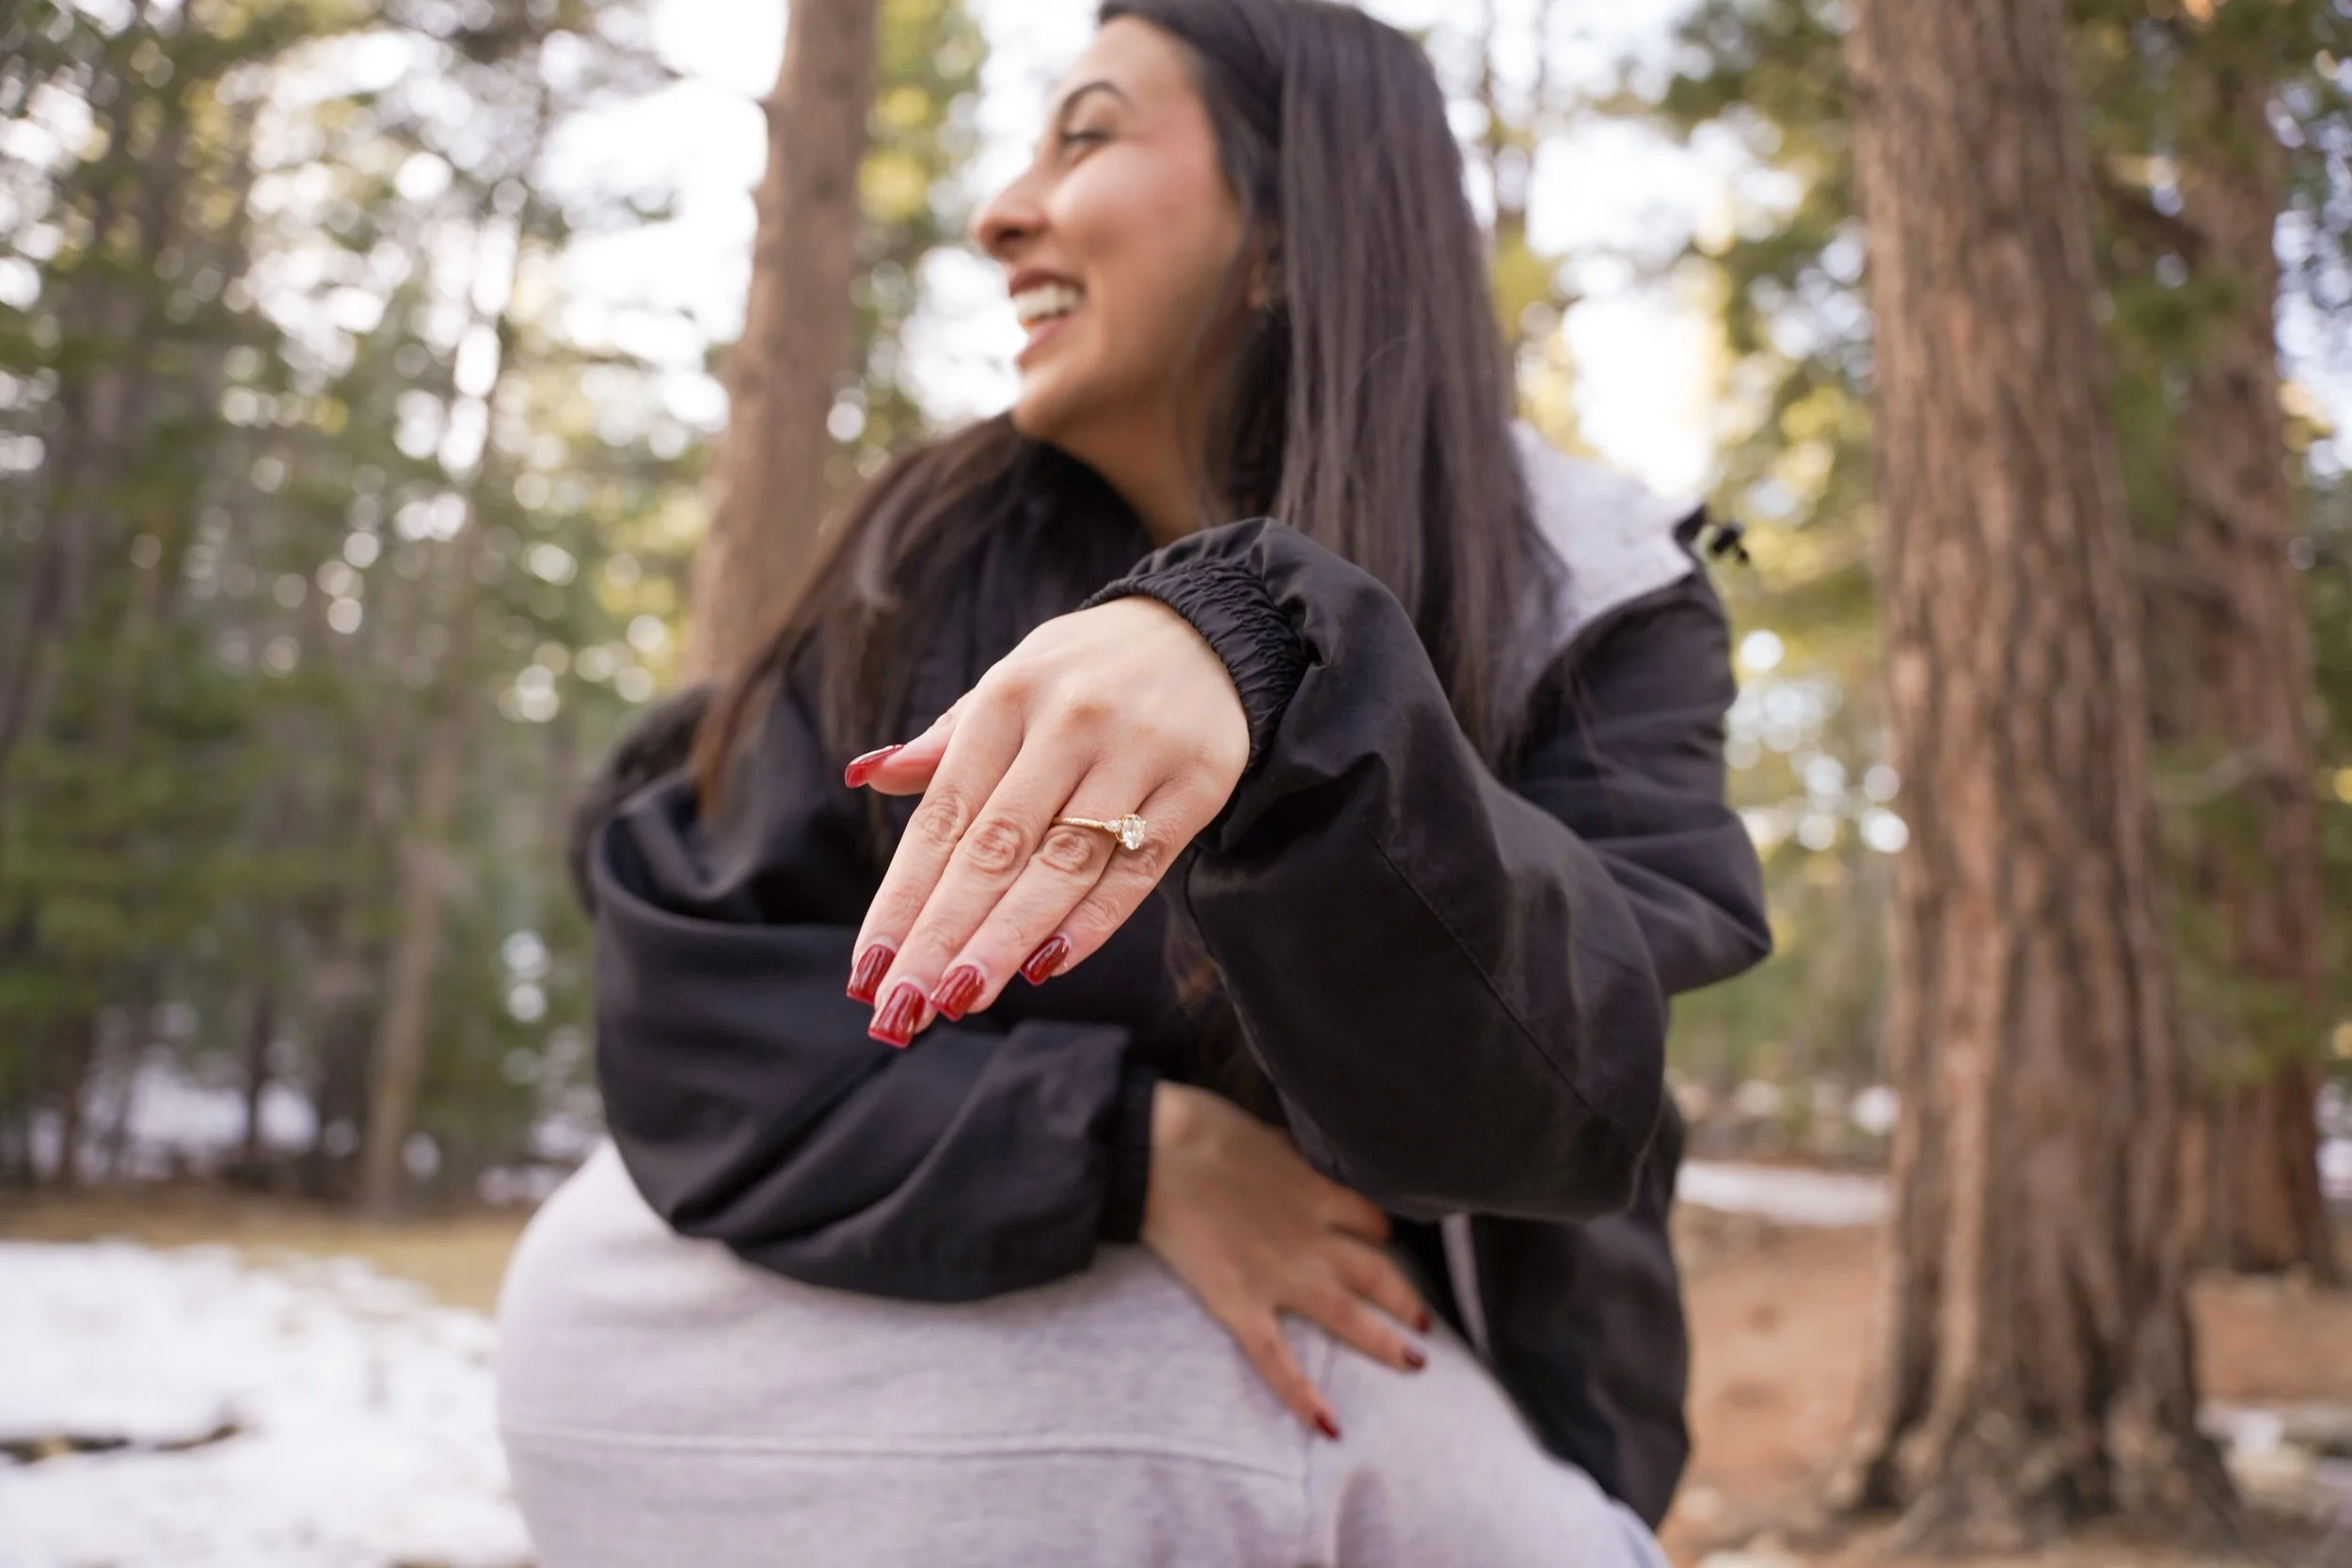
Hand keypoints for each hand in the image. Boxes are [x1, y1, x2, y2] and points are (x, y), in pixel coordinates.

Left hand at [842, 596, 1249, 1043]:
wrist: (1212, 628)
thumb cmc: (1086, 671)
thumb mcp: (1012, 682)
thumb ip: (946, 743)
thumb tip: (866, 777)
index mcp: (1007, 697)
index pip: (944, 817)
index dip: (903, 897)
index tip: (868, 968)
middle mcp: (1068, 724)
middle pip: (995, 850)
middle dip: (941, 937)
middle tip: (900, 1010)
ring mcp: (1137, 755)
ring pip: (1062, 866)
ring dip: (1005, 941)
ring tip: (958, 1000)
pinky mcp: (1198, 785)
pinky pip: (1138, 868)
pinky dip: (1092, 921)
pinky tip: (1043, 966)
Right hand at [1140, 1081, 1430, 1440]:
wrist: (1157, 1149)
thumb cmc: (1202, 1128)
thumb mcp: (1266, 1134)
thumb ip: (1290, 1158)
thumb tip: (1297, 1161)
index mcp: (1317, 1192)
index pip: (1370, 1220)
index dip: (1381, 1234)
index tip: (1385, 1246)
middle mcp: (1312, 1238)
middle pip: (1376, 1273)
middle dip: (1405, 1298)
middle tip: (1427, 1322)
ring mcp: (1281, 1276)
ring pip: (1349, 1317)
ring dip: (1386, 1341)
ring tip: (1416, 1362)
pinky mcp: (1241, 1304)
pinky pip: (1278, 1360)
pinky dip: (1303, 1395)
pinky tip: (1330, 1426)